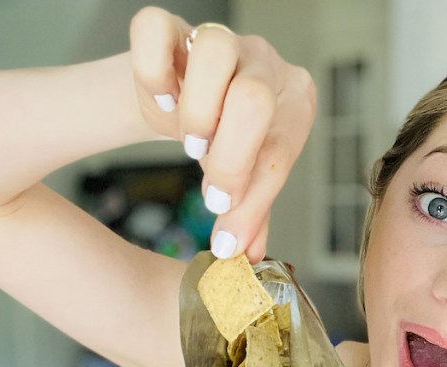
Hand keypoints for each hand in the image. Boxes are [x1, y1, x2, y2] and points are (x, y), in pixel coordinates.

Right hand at [128, 7, 316, 262]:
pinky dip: (152, 73)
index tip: (225, 241)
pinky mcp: (171, 25)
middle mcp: (264, 63)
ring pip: (215, 54)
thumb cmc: (223, 140)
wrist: (181, 99)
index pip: (278, 154)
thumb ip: (249, 215)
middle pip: (254, 100)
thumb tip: (246, 261)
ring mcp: (220, 38)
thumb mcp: (244, 179)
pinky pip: (156, 30)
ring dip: (196, 111)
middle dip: (228, 157)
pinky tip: (159, 103)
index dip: (251, 203)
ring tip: (188, 142)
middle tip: (208, 187)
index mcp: (294, 102)